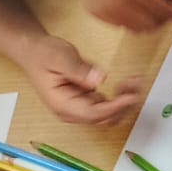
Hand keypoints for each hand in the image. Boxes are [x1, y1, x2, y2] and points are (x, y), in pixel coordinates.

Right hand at [19, 33, 141, 124]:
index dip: (114, 107)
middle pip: (103, 118)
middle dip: (123, 105)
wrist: (34, 53)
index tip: (130, 96)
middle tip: (137, 84)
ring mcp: (79, 108)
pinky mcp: (86, 101)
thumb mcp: (60, 57)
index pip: (92, 114)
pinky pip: (106, 105)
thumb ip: (79, 70)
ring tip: (135, 82)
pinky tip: (127, 83)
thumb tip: (98, 80)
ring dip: (124, 102)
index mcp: (62, 105)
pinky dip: (119, 97)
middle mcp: (72, 112)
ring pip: (108, 114)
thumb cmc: (44, 55)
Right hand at [72, 0, 171, 31]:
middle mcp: (117, 3)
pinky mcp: (94, 11)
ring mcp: (103, 9)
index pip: (164, 12)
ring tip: (153, 7)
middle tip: (171, 9)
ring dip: (148, 22)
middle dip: (164, 19)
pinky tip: (134, 6)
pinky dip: (131, 20)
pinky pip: (119, 24)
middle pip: (151, 24)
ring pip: (135, 29)